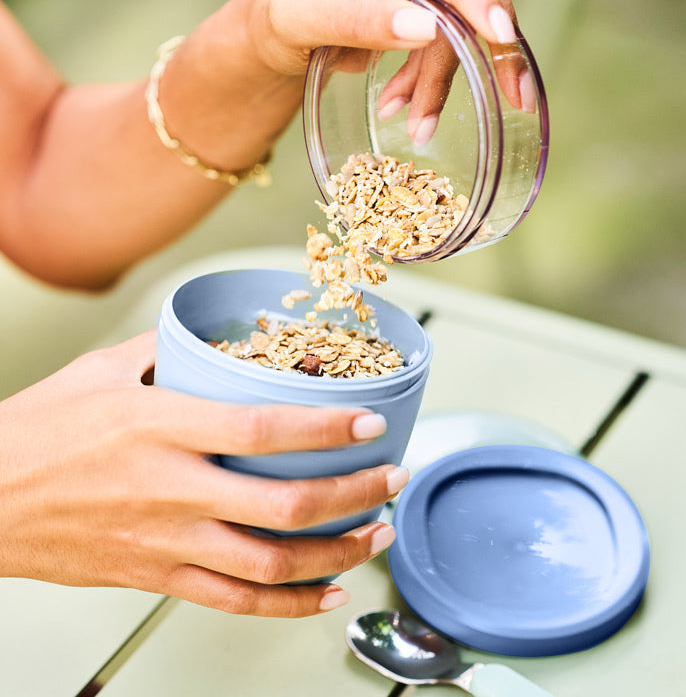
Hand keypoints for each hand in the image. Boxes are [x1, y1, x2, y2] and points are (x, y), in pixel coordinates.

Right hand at [0, 330, 406, 616]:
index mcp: (161, 427)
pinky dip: (290, 604)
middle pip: (283, 504)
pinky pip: (235, 601)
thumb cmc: (38, 430)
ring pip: (270, 564)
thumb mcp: (103, 370)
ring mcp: (166, 541)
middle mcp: (171, 489)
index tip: (371, 422)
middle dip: (354, 495)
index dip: (326, 428)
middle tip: (392, 478)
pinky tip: (327, 592)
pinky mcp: (156, 576)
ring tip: (377, 533)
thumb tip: (220, 336)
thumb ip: (168, 350)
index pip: (262, 429)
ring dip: (338, 552)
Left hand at [246, 0, 532, 145]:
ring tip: (417, 123)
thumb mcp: (302, 21)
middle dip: (492, 39)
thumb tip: (428, 28)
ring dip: (449, 72)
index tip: (501, 35)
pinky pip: (457, 28)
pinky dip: (438, 73)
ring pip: (469, 7)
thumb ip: (359, 21)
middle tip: (515, 95)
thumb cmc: (279, 17)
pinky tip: (410, 104)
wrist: (278, 29)